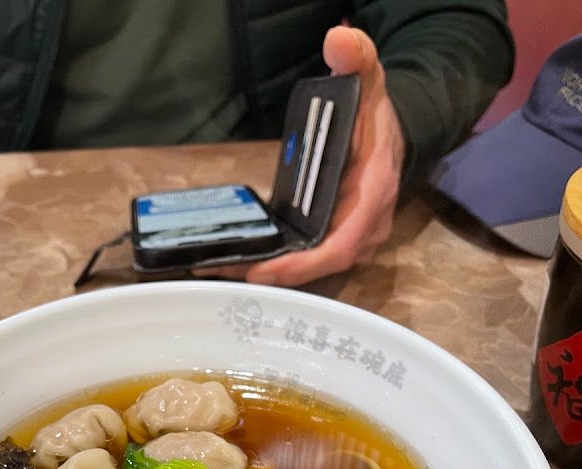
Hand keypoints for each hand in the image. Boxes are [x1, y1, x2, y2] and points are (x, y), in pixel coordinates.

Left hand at [210, 26, 405, 287]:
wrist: (393, 134)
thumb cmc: (376, 116)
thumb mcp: (369, 83)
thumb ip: (357, 59)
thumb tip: (338, 41)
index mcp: (373, 196)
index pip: (340, 246)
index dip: (304, 264)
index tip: (266, 270)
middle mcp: (365, 227)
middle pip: (321, 265)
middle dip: (279, 274)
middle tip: (232, 272)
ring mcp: (353, 238)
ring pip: (313, 267)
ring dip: (274, 272)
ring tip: (229, 270)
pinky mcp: (338, 240)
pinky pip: (310, 259)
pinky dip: (281, 264)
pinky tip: (247, 263)